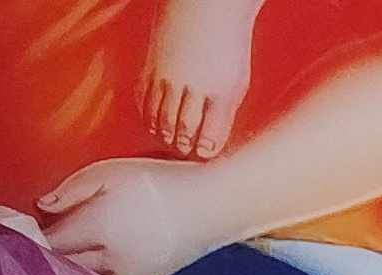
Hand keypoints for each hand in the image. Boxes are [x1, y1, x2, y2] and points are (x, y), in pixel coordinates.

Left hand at [38, 159, 221, 274]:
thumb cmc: (159, 182)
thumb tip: (41, 207)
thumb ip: (71, 190)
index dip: (27, 236)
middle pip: (62, 266)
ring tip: (49, 264)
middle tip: (23, 248)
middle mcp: (111, 259)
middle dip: (42, 258)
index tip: (14, 228)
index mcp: (99, 226)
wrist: (210, 208)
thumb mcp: (110, 172)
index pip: (50, 240)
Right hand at [138, 0, 259, 158]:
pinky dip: (148, 115)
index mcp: (219, 95)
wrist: (204, 11)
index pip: (208, 136)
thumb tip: (212, 144)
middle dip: (182, 145)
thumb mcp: (237, 85)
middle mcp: (192, 88)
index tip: (202, 154)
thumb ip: (224, 115)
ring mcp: (168, 78)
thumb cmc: (226, 49)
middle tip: (183, 151)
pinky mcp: (151, 68)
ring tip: (170, 140)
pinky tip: (153, 122)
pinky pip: (144, 100)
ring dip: (164, 134)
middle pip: (182, 130)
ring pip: (161, 118)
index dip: (203, 150)